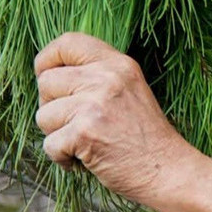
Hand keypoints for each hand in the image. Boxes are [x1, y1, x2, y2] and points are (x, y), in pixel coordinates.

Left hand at [34, 32, 193, 203]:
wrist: (168, 169)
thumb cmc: (146, 137)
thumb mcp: (129, 90)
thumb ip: (97, 76)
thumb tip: (49, 75)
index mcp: (118, 64)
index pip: (68, 42)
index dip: (48, 59)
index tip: (47, 76)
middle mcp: (106, 78)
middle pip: (46, 81)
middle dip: (51, 107)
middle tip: (73, 124)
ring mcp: (95, 104)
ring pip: (43, 115)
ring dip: (56, 135)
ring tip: (84, 143)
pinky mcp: (85, 132)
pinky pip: (49, 144)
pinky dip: (62, 159)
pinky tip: (85, 160)